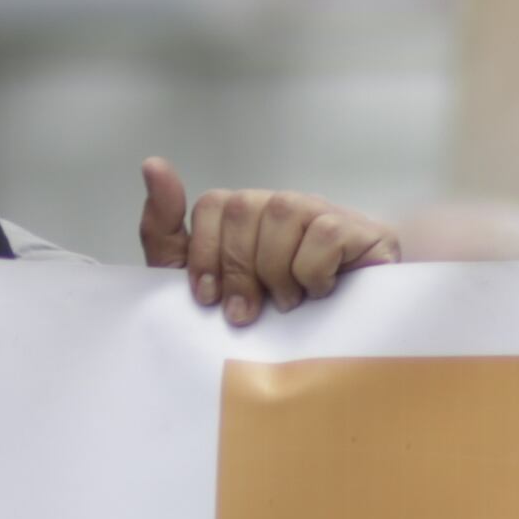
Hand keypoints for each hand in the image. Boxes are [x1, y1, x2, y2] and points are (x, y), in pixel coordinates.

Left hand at [139, 157, 402, 324]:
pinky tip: (320, 293)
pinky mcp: (366, 232)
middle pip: (243, 206)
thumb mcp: (202, 283)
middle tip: (245, 313)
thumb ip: (167, 231)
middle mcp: (284, 207)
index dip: (204, 253)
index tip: (208, 297)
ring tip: (286, 304)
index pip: (213, 203)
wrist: (339, 354)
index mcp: (247, 218)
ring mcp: (326, 215)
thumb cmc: (267, 320)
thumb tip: (153, 164)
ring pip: (283, 212)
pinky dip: (313, 271)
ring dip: (275, 271)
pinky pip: (325, 233)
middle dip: (236, 268)